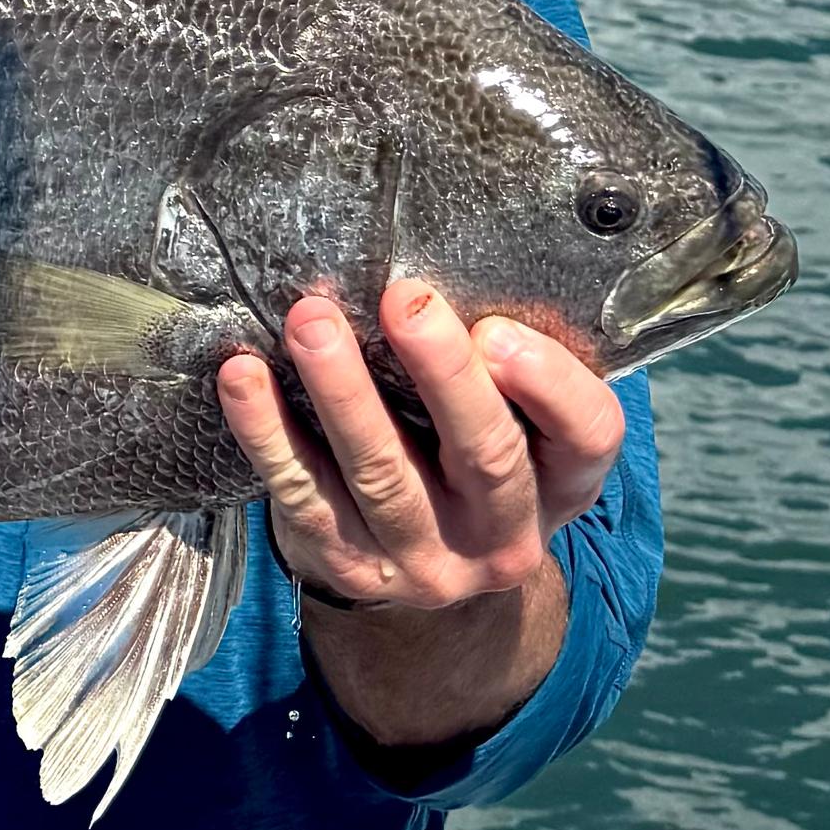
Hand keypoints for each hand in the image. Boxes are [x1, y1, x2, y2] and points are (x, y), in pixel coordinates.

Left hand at [218, 278, 623, 610]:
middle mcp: (504, 533)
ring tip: (310, 322)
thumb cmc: (468, 453)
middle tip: (403, 299)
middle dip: (442, 372)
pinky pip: (304, 496)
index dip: (547, 383)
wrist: (420, 568)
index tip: (494, 329)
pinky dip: (268, 434)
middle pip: (486, 455)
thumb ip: (503, 360)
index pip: (586, 433)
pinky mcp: (348, 566)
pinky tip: (242, 376)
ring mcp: (426, 562)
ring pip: (382, 474)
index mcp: (563, 482)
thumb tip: (444, 261)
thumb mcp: (518, 422)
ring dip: (343, 391)